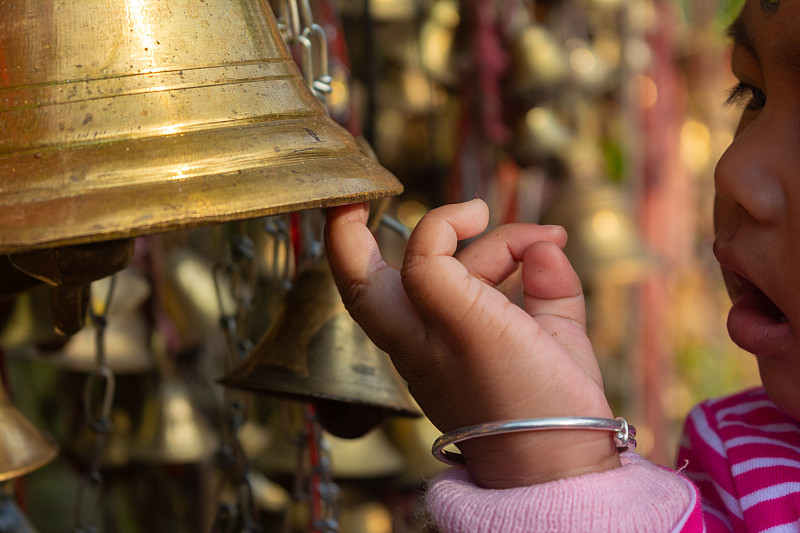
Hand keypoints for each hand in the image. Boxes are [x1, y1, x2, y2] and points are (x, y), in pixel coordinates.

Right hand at [325, 199, 619, 487]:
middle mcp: (415, 343)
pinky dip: (455, 224)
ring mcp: (424, 333)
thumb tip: (548, 244)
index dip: (374, 260)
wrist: (556, 460)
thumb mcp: (551, 335)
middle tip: (354, 204)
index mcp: (429, 350)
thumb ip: (545, 286)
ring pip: (402, 259)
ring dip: (468, 230)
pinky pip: (428, 252)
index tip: (389, 226)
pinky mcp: (450, 320)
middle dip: (344, 236)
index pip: (385, 303)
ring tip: (537, 245)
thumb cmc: (553, 406)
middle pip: (355, 284)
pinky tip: (498, 223)